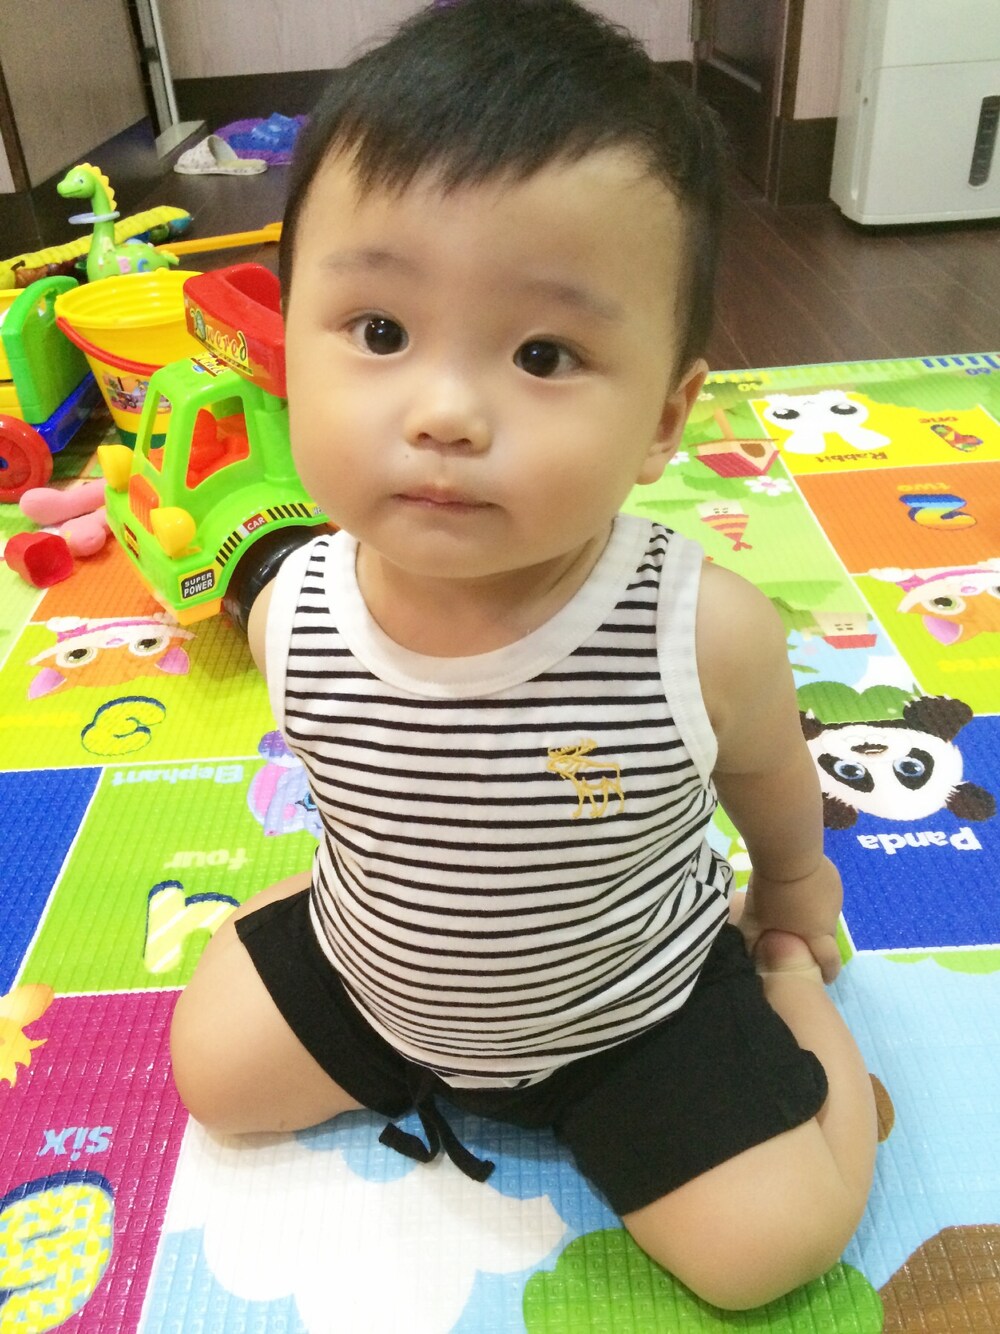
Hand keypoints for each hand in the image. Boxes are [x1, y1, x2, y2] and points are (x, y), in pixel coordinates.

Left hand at [736, 855, 843, 982]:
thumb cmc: (771, 893)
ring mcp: (835, 896)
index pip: (830, 961)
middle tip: (798, 936)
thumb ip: (754, 941)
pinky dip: (814, 894)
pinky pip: (825, 893)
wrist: (788, 853)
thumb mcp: (755, 920)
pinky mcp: (833, 877)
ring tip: (795, 908)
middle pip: (826, 936)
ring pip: (826, 913)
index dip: (828, 971)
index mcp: (817, 934)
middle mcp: (832, 918)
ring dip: (814, 914)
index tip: (825, 978)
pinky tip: (799, 886)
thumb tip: (750, 955)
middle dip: (815, 940)